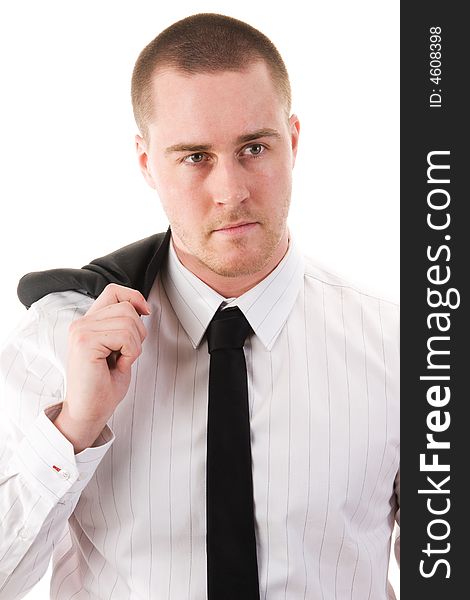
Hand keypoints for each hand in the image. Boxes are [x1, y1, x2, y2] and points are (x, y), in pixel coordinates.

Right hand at [53, 283, 150, 452]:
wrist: (89, 412)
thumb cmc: (104, 385)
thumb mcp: (119, 348)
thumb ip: (124, 325)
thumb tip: (142, 308)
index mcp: (88, 322)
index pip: (113, 291)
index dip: (134, 297)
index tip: (145, 313)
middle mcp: (81, 323)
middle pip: (127, 307)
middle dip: (138, 332)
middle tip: (127, 354)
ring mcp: (81, 331)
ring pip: (129, 321)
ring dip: (134, 345)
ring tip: (120, 361)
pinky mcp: (85, 343)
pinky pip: (124, 337)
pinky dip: (130, 353)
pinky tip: (117, 365)